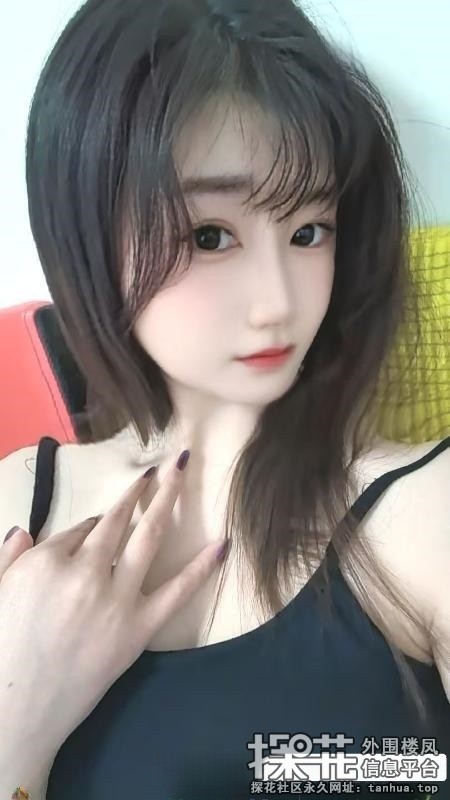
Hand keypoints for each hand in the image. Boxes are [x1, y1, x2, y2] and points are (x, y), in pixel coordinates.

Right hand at [0, 451, 224, 758]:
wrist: (15, 714)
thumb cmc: (0, 652)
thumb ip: (10, 557)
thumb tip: (26, 529)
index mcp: (46, 561)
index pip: (81, 527)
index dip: (95, 523)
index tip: (105, 521)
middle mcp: (85, 572)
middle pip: (118, 519)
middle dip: (141, 488)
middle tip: (163, 465)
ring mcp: (115, 599)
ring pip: (146, 538)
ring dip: (167, 500)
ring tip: (182, 470)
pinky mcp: (138, 629)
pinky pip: (176, 593)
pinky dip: (202, 568)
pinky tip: (222, 544)